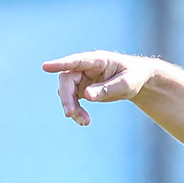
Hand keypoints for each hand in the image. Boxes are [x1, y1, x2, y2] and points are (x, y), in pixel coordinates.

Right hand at [41, 51, 160, 126]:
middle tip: (70, 114)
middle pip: (67, 79)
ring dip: (71, 107)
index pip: (75, 61)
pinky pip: (72, 100)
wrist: (137, 80)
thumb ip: (106, 89)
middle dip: (66, 97)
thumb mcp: (126, 84)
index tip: (45, 67)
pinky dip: (76, 111)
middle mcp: (86, 67)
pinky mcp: (81, 88)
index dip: (60, 64)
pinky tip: (84, 121)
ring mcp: (82, 78)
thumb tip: (86, 95)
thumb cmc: (133, 76)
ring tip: (85, 122)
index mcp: (97, 60)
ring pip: (67, 92)